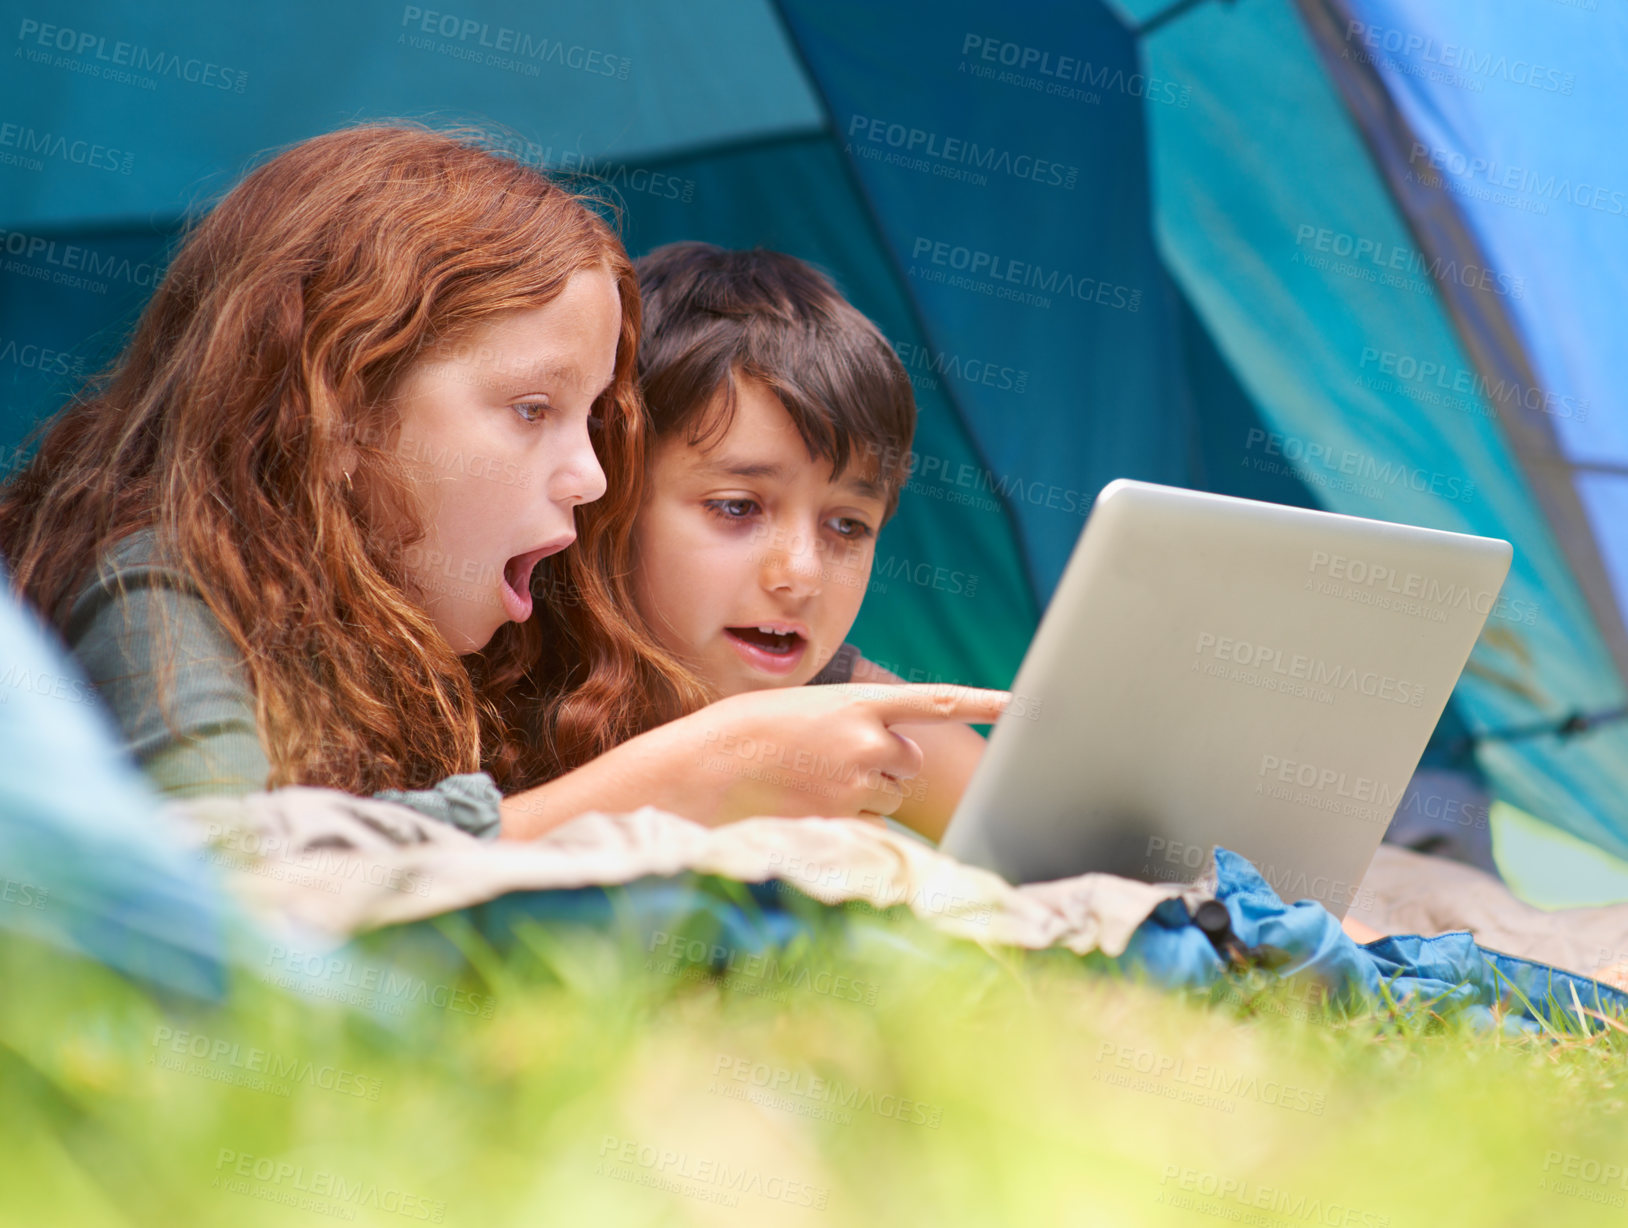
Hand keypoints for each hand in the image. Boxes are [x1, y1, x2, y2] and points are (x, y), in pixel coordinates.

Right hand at [664, 682, 1009, 824]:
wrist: (709, 763)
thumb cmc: (755, 730)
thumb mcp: (813, 709)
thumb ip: (858, 722)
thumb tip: (890, 755)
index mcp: (860, 701)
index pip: (936, 701)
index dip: (981, 702)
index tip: (1018, 704)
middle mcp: (867, 740)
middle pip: (908, 761)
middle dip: (884, 764)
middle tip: (835, 759)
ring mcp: (856, 781)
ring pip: (890, 794)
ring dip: (867, 791)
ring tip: (815, 778)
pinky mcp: (842, 817)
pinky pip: (868, 822)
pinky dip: (849, 816)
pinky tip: (810, 801)